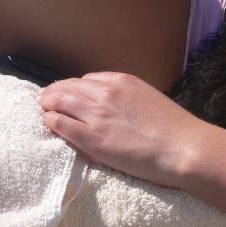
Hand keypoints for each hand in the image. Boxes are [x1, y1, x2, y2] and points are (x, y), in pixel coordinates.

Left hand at [37, 72, 205, 188]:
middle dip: (54, 92)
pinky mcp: (91, 138)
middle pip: (68, 87)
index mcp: (122, 80)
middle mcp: (105, 92)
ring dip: (48, 104)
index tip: (69, 95)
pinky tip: (48, 123)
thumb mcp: (149, 98)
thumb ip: (127, 97)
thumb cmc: (173, 127)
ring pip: (59, 101)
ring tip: (43, 109)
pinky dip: (50, 121)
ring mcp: (96, 114)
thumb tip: (114, 106)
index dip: (74, 87)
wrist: (182, 146)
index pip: (86, 79)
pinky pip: (60, 123)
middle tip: (46, 100)